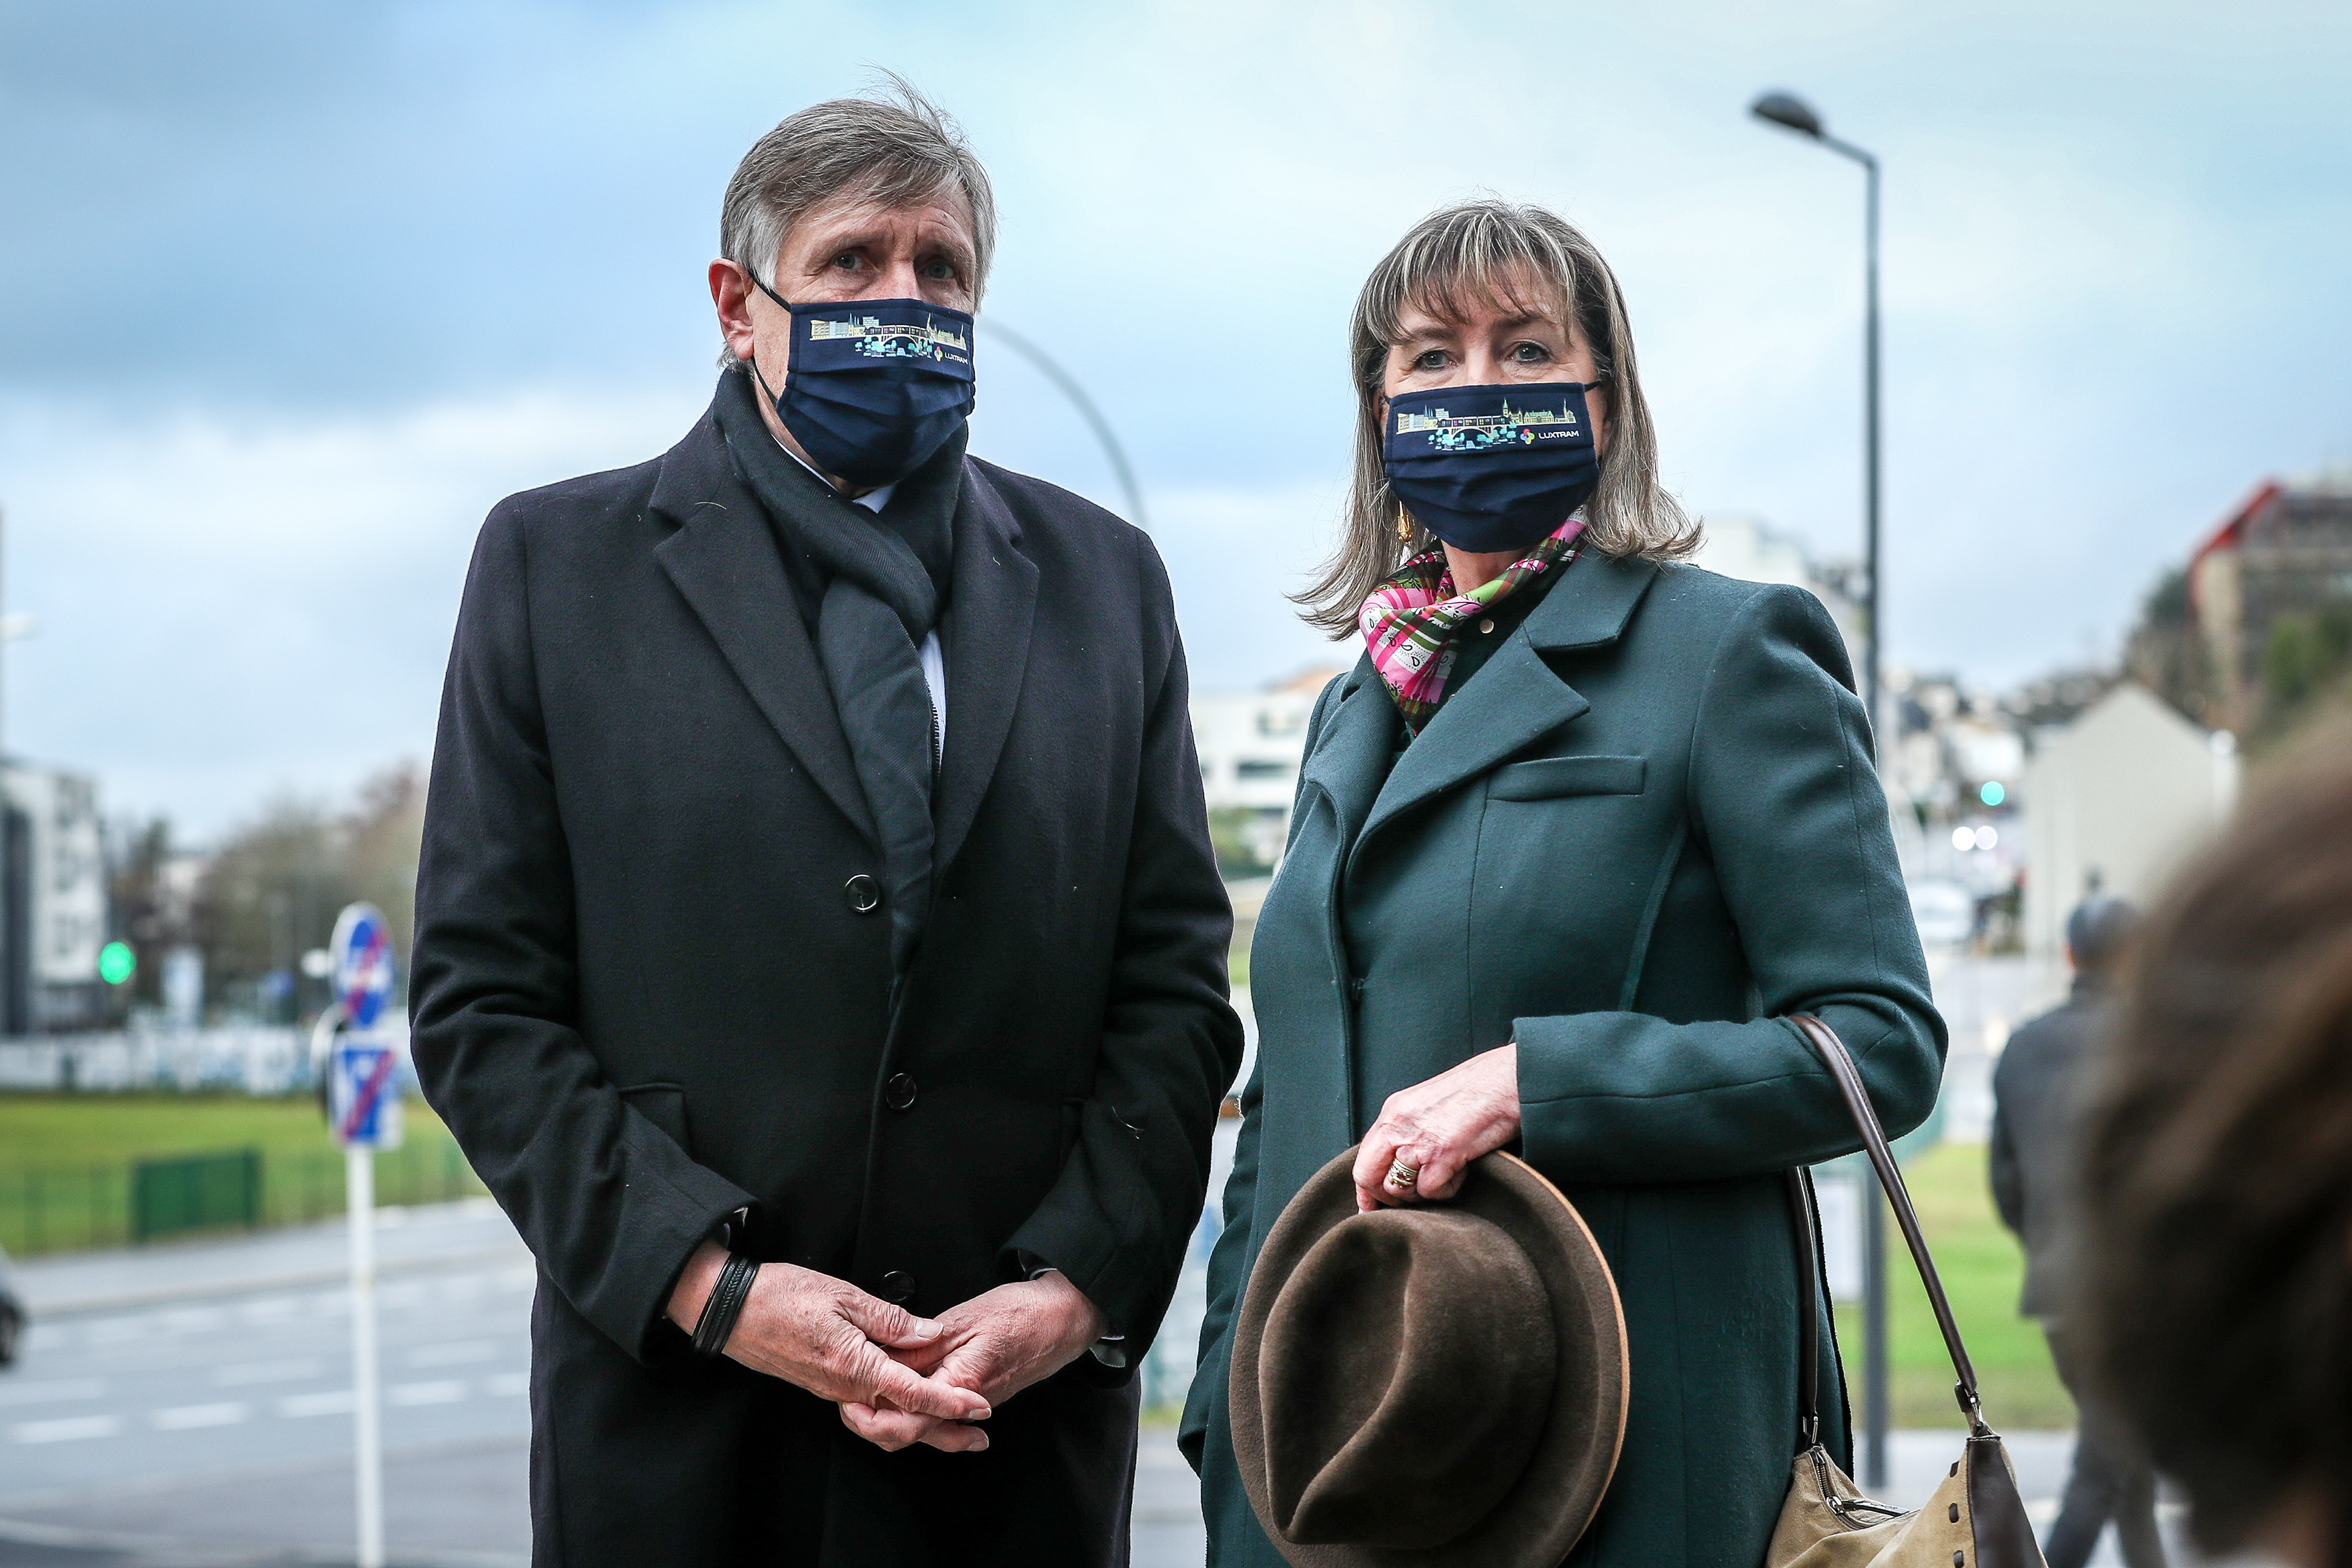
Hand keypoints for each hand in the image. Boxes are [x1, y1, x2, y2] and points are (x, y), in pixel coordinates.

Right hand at [665, 1243, 988, 1426]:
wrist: (730, 1310)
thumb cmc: (780, 1296)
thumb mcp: (843, 1295)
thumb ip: (889, 1318)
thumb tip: (928, 1332)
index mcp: (854, 1366)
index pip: (914, 1393)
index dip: (951, 1403)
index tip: (980, 1409)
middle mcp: (844, 1388)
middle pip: (903, 1417)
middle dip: (943, 1427)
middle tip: (978, 1432)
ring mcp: (832, 1389)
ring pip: (885, 1413)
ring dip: (920, 1417)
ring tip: (953, 1416)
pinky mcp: (823, 1383)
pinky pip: (866, 1401)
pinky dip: (894, 1404)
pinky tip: (909, 1393)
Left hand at [839, 1272, 1108, 1453]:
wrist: (1064, 1317)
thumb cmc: (1022, 1312)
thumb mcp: (962, 1319)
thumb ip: (921, 1347)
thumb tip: (884, 1363)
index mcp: (960, 1384)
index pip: (908, 1422)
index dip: (871, 1419)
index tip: (848, 1404)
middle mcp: (968, 1404)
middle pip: (912, 1434)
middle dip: (876, 1425)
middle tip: (850, 1405)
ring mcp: (975, 1405)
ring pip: (926, 1427)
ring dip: (896, 1416)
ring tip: (869, 1396)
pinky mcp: (979, 1397)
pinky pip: (943, 1414)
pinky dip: (920, 1408)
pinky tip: (907, 1392)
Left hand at [1352, 1044, 1519, 1211]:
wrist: (1510, 1079)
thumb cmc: (1478, 1090)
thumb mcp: (1428, 1105)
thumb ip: (1407, 1130)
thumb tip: (1396, 1165)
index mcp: (1393, 1110)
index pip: (1362, 1159)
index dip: (1366, 1189)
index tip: (1371, 1207)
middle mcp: (1398, 1124)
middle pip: (1369, 1177)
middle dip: (1386, 1198)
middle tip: (1410, 1199)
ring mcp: (1419, 1139)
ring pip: (1399, 1189)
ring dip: (1422, 1193)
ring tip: (1445, 1174)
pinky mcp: (1442, 1153)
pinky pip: (1430, 1192)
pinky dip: (1446, 1191)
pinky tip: (1461, 1172)